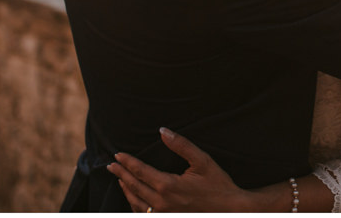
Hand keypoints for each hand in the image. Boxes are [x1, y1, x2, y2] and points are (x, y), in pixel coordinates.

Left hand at [107, 128, 253, 212]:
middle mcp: (162, 202)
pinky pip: (144, 214)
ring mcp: (164, 214)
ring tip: (120, 179)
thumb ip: (181, 145)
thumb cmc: (218, 184)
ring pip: (136, 203)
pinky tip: (133, 198)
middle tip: (111, 165)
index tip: (117, 155)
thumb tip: (162, 131)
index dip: (127, 162)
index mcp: (168, 185)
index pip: (140, 171)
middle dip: (121, 174)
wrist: (230, 210)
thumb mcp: (202, 160)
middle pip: (134, 186)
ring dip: (126, 189)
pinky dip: (134, 205)